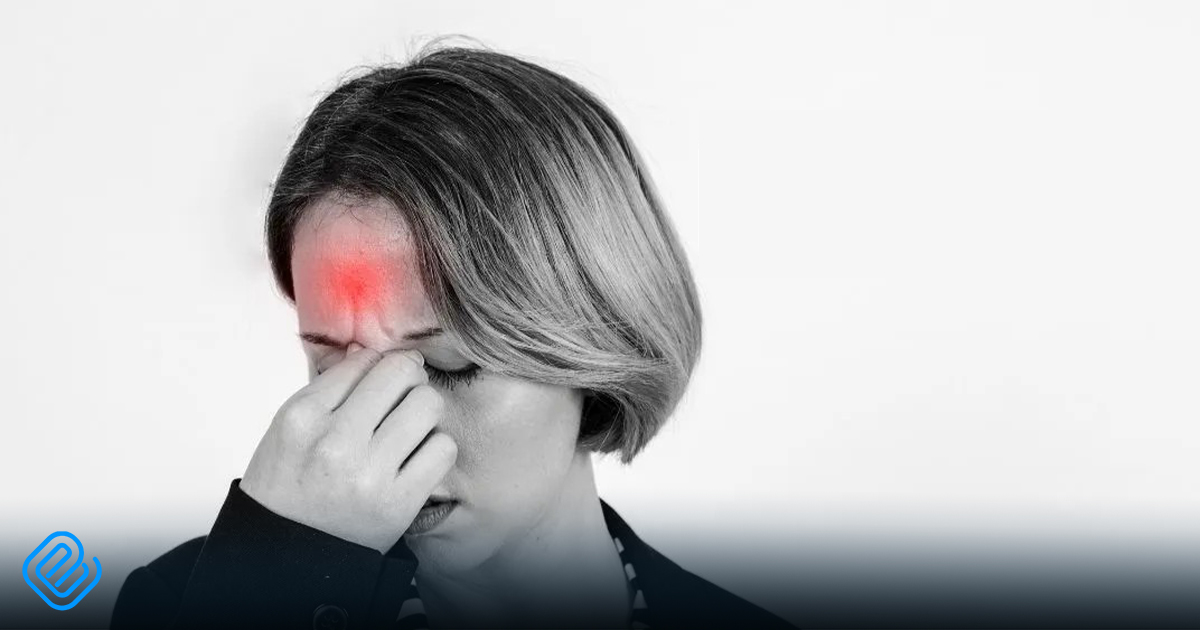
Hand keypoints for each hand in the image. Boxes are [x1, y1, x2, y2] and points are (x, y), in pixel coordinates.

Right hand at [239, 347, 456, 553]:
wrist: (289, 555)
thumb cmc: (290, 483)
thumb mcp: (289, 428)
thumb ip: (329, 388)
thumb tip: (371, 351)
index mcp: (302, 417)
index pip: (363, 362)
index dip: (379, 365)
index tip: (382, 377)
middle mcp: (335, 442)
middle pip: (402, 374)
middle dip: (408, 379)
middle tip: (403, 396)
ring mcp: (369, 474)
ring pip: (428, 405)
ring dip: (424, 413)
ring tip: (407, 429)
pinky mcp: (399, 502)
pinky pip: (442, 448)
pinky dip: (435, 448)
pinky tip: (415, 458)